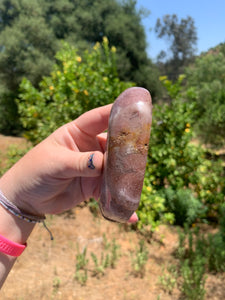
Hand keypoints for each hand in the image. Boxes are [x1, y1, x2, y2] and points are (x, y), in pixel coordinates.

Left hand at [0, 104, 137, 221]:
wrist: (27, 199)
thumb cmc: (35, 171)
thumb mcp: (55, 163)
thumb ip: (80, 162)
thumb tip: (103, 163)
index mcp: (77, 133)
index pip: (99, 118)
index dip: (115, 112)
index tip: (135, 110)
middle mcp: (88, 148)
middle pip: (113, 144)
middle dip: (127, 147)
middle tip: (143, 151)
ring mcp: (92, 167)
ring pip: (114, 168)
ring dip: (125, 175)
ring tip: (139, 181)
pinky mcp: (93, 186)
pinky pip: (109, 191)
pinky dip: (118, 199)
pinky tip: (130, 213)